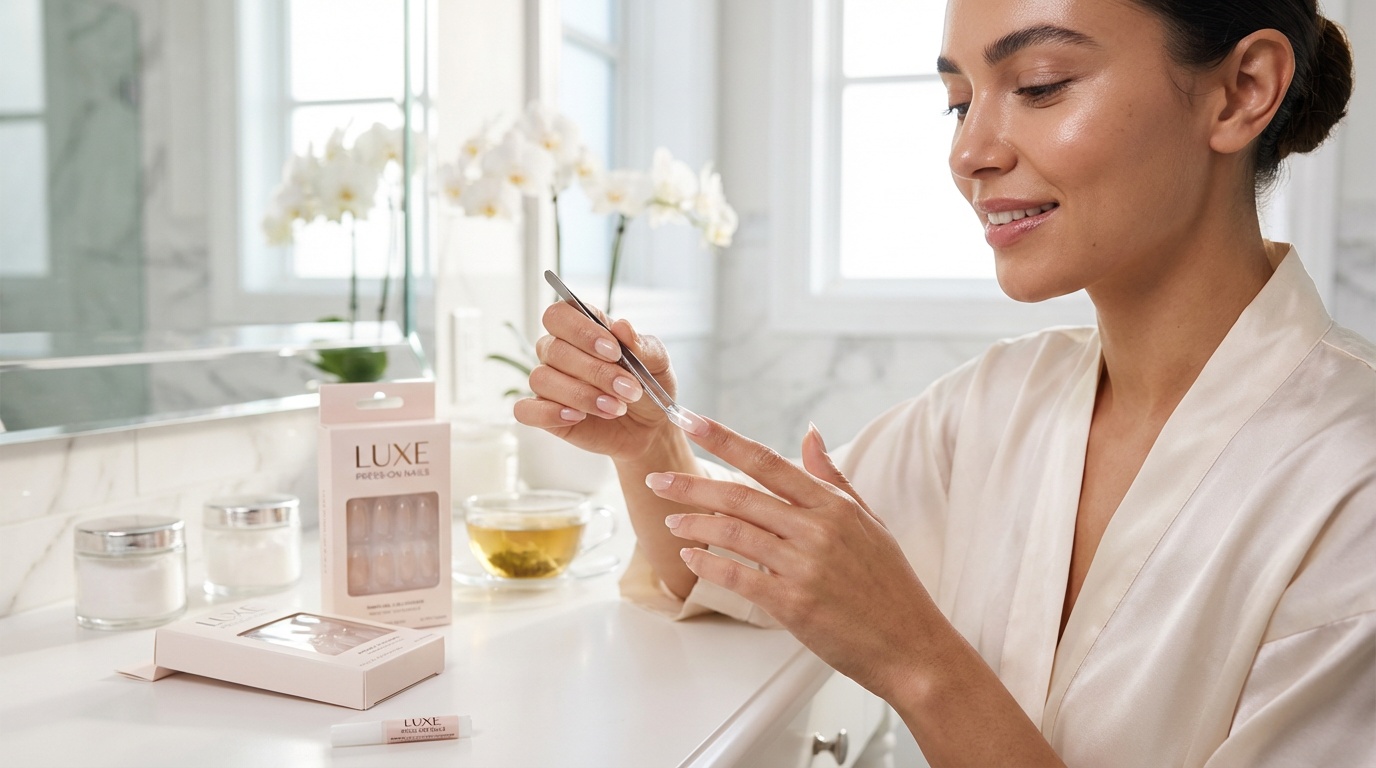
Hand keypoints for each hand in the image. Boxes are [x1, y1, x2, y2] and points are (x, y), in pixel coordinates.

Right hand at [513, 300, 680, 461]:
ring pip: (541, 379)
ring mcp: (549, 382)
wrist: (650, 427)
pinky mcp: (544, 412)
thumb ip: (642, 345)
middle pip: (554, 349)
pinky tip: (578, 417)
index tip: (614, 351)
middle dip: (595, 371)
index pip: (560, 314)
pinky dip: (549, 413)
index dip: (582, 330)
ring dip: (581, 395)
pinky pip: (526, 410)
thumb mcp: (657, 363)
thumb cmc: (649, 386)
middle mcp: (559, 351)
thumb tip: (622, 326)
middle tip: (629, 389)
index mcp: (583, 329)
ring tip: (616, 408)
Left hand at [647, 417, 939, 699]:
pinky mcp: (793, 603)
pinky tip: (692, 559)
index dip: (724, 439)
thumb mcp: (869, 521)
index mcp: (834, 505)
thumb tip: (809, 434)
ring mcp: (804, 566)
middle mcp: (818, 530)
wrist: (911, 646)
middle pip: (740, 495)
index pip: (768, 461)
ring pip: (734, 532)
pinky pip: (738, 575)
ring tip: (671, 520)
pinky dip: (709, 565)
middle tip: (659, 479)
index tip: (690, 420)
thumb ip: (833, 478)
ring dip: (695, 524)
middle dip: (692, 484)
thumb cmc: (890, 586)